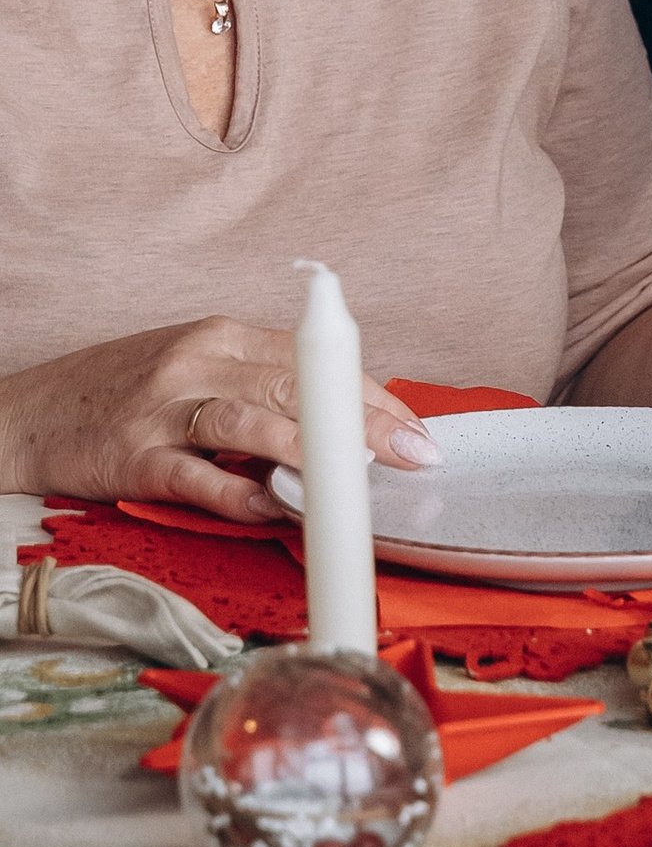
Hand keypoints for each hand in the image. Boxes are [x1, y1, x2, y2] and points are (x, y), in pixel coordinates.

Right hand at [0, 319, 437, 526]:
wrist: (27, 417)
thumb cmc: (121, 396)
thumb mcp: (194, 369)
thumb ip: (259, 387)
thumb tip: (342, 423)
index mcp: (220, 336)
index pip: (315, 361)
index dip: (372, 395)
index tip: (417, 429)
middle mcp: (196, 362)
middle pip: (297, 386)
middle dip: (365, 423)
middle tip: (415, 457)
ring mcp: (163, 409)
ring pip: (253, 422)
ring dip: (315, 452)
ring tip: (362, 480)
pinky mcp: (134, 457)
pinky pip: (198, 477)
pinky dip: (242, 495)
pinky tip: (278, 510)